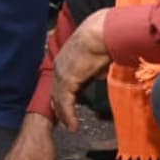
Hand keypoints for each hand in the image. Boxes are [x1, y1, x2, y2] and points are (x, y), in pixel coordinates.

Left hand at [51, 9, 112, 131]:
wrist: (101, 32)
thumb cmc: (102, 38)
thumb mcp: (97, 56)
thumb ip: (95, 67)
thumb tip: (100, 74)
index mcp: (65, 58)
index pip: (60, 81)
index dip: (62, 95)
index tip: (65, 105)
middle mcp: (60, 66)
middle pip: (56, 92)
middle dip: (60, 108)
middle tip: (64, 120)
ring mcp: (62, 73)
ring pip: (59, 100)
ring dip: (64, 115)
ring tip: (70, 126)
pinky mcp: (67, 80)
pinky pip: (66, 103)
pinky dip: (69, 116)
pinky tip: (73, 125)